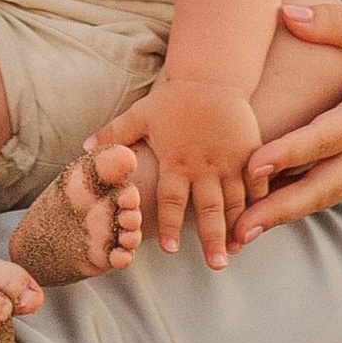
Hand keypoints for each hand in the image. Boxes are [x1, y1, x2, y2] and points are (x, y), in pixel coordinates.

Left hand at [100, 73, 263, 268]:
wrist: (212, 76)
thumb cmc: (174, 99)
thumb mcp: (139, 115)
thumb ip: (113, 134)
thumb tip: (83, 148)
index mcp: (176, 161)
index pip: (170, 201)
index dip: (169, 226)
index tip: (170, 251)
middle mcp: (204, 166)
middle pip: (209, 210)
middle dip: (211, 239)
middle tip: (215, 266)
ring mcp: (230, 161)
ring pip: (235, 201)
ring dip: (236, 227)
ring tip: (236, 250)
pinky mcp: (249, 153)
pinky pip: (256, 183)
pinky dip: (258, 202)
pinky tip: (258, 220)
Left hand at [232, 0, 341, 235]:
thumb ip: (334, 21)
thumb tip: (285, 13)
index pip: (328, 136)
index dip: (291, 152)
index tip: (253, 165)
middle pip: (324, 186)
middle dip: (280, 209)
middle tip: (238, 229)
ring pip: (324, 198)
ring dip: (283, 216)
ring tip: (239, 235)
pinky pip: (330, 194)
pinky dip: (298, 208)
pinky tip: (264, 217)